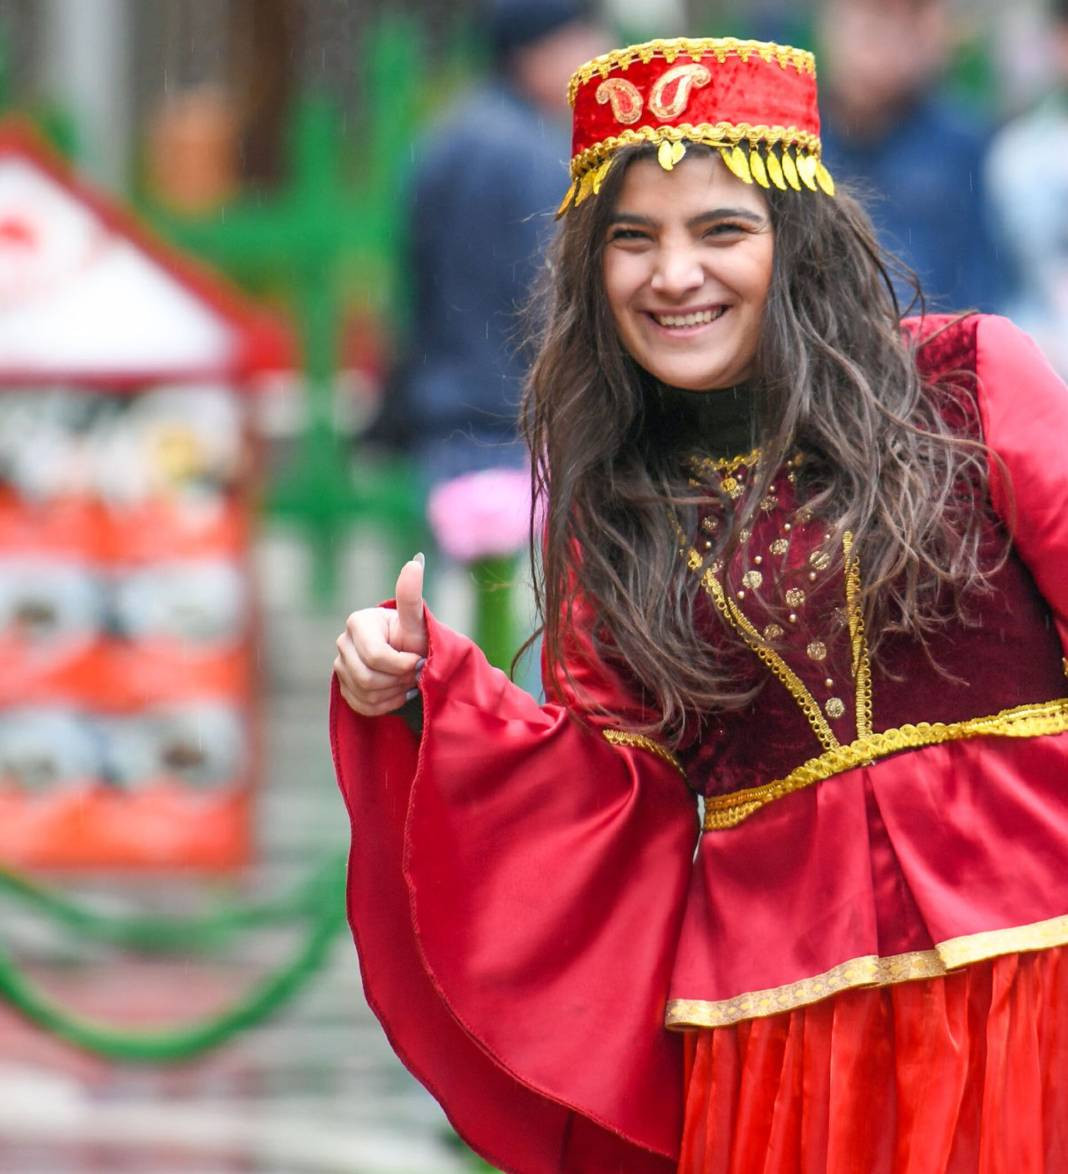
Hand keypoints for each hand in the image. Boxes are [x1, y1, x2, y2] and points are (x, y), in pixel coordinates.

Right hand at [334, 554, 428, 715]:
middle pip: (368, 678)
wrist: (411, 659)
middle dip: (398, 680)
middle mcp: (342, 642)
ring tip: (407, 681)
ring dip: (394, 693)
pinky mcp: (343, 686)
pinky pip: (362, 706)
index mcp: (357, 623)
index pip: (376, 656)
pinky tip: (396, 692)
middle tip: (415, 673)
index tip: (419, 660)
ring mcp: (340, 666)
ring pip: (365, 694)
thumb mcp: (416, 622)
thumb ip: (411, 597)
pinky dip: (384, 705)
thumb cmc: (415, 638)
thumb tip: (415, 563)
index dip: (401, 665)